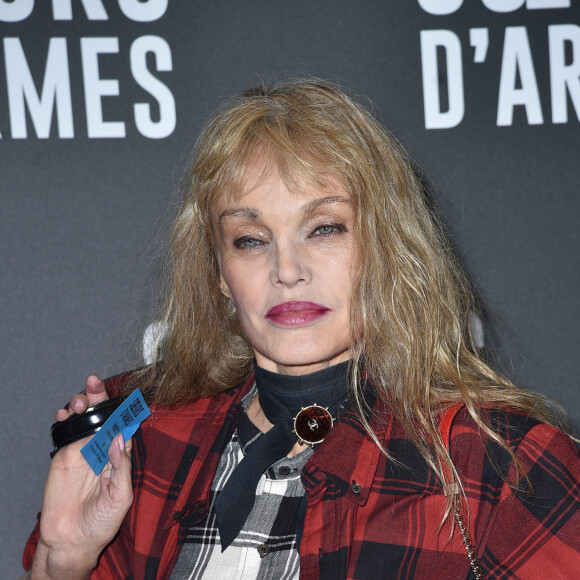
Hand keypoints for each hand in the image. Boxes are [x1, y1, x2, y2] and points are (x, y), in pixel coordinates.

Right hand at [30, 376, 133, 578]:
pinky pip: (66, 432)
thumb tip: (120, 438)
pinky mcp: (64, 455)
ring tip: (79, 402)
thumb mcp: (120, 497)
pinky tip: (66, 414)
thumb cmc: (102, 522)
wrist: (72, 540)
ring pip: (85, 419)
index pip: (125, 425)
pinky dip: (65, 420)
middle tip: (95, 383)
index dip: (124, 410)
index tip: (124, 396)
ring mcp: (83, 449)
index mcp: (122, 456)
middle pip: (104, 415)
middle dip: (100, 397)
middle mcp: (104, 448)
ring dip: (82, 404)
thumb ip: (121, 468)